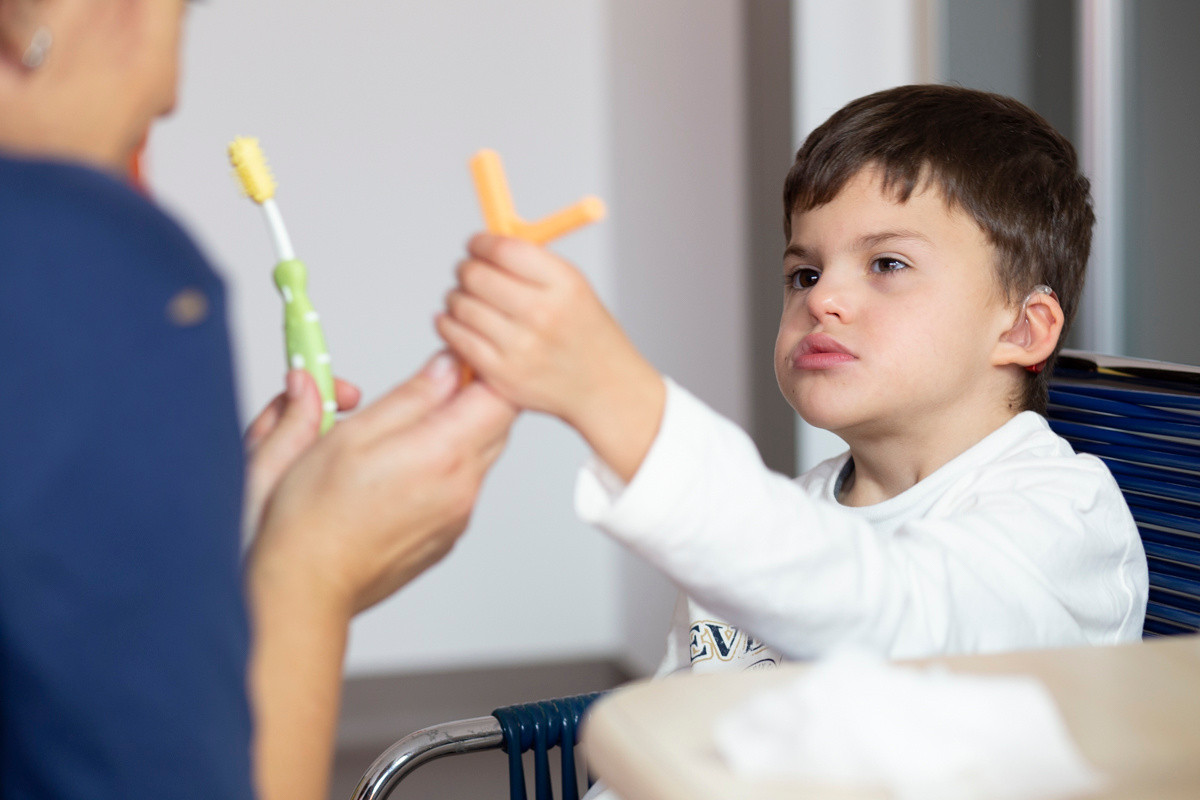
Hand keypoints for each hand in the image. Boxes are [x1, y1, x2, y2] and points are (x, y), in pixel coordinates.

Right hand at [247, 352, 516, 616]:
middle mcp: (462, 486)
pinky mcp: (448, 535)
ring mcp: (459, 515)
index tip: (455, 357)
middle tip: (430, 384)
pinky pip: (464, 486)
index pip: (499, 395)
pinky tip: (403, 469)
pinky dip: (446, 467)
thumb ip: (411, 395)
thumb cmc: (311, 512)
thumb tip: (448, 364)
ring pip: (481, 454)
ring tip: (409, 429)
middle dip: (471, 396)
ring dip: (458, 431)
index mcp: (441, 453)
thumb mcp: (353, 433)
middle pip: (498, 422)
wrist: (306, 585)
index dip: (482, 368)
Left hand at [436, 233, 664, 479]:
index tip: (476, 245)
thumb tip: (482, 241)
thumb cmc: (582, 330)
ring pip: (461, 305)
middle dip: (466, 269)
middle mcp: (543, 314)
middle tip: (468, 272)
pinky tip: (458, 321)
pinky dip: (449, 324)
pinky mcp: (502, 373)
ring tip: (466, 299)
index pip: (504, 250)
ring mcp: (521, 347)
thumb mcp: (573, 286)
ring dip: (456, 297)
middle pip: (476, 276)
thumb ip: (530, 261)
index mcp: (564, 285)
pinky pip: (456, 338)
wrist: (602, 385)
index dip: (481, 243)